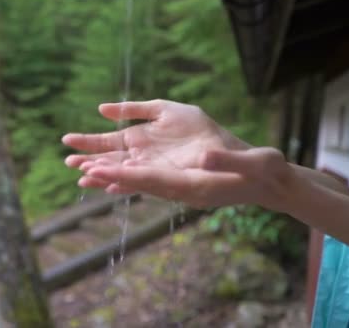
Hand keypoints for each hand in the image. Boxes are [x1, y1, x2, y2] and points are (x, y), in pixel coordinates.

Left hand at [62, 99, 297, 210]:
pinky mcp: (182, 183)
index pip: (156, 182)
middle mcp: (183, 191)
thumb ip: (230, 161)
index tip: (100, 170)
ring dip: (114, 177)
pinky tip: (112, 173)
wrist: (270, 184)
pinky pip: (150, 180)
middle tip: (79, 171)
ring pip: (141, 183)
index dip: (127, 176)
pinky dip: (129, 176)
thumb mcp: (257, 163)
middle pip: (140, 184)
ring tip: (84, 172)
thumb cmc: (267, 172)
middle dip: (110, 176)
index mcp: (196, 187)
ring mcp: (181, 189)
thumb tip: (205, 156)